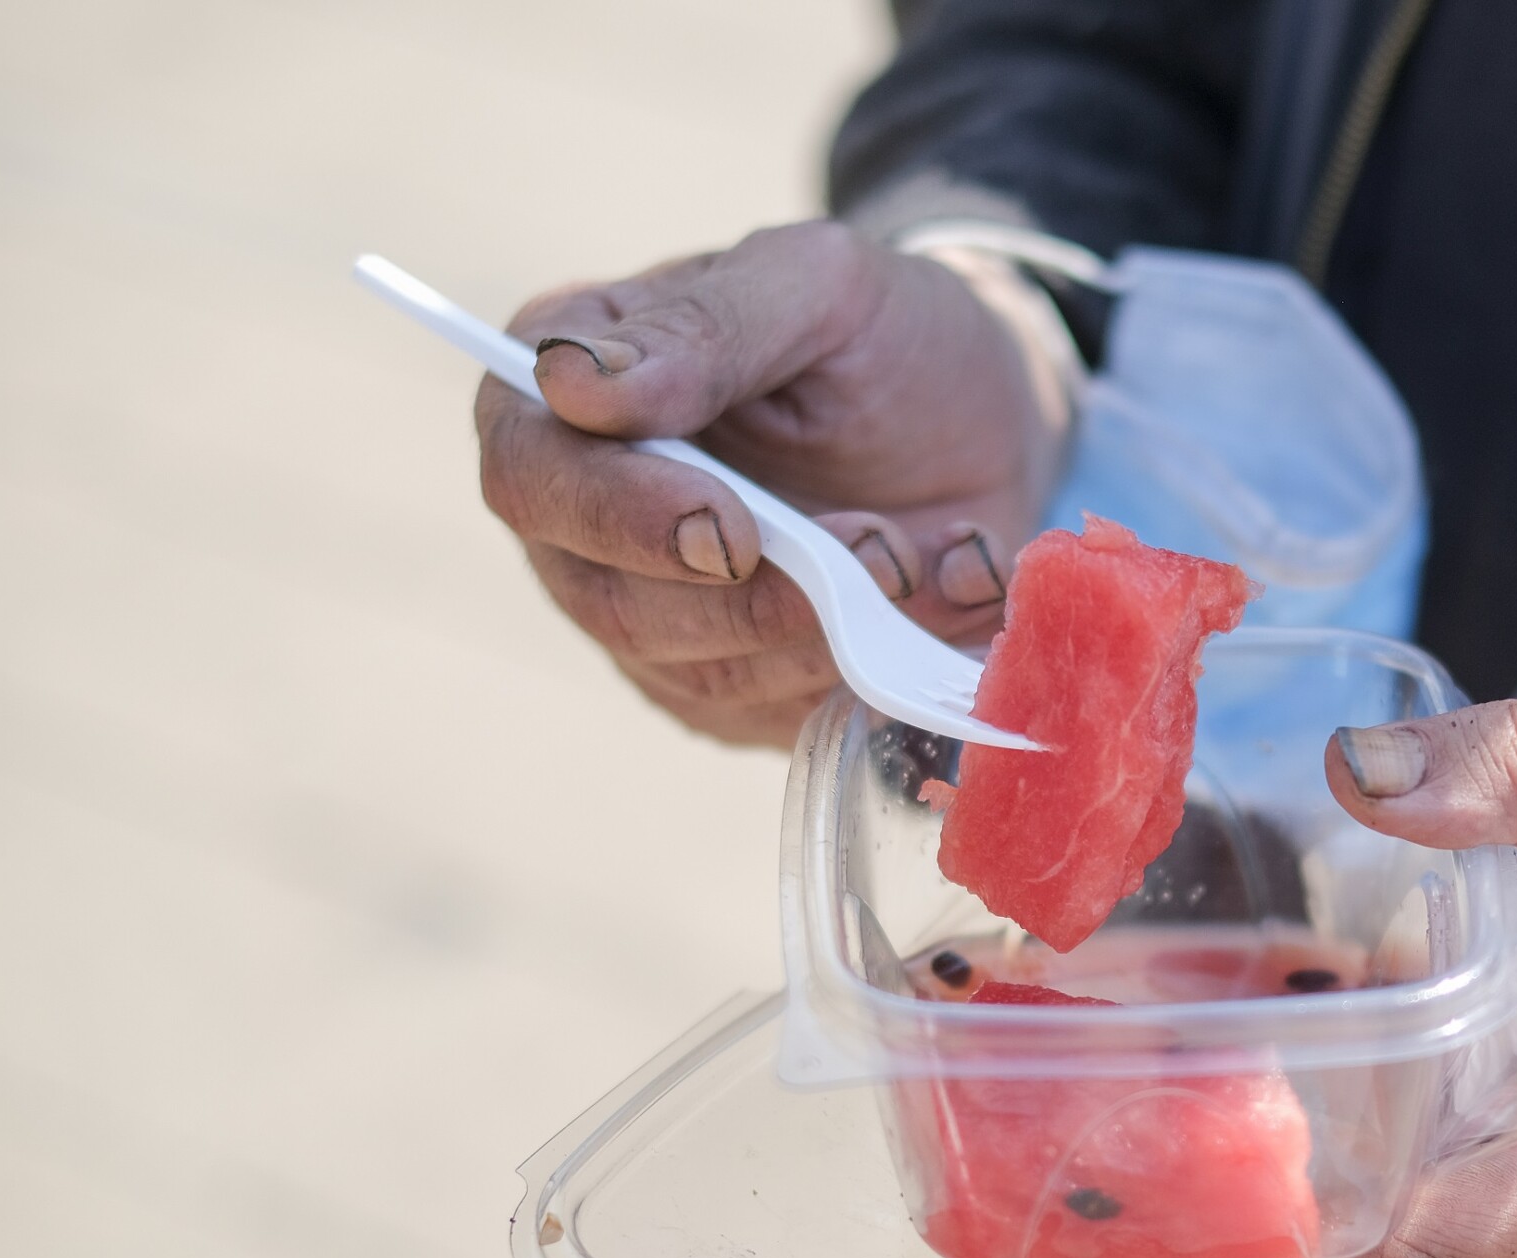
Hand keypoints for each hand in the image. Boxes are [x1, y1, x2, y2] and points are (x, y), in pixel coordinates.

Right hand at [477, 221, 1073, 747]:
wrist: (983, 417)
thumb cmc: (881, 334)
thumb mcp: (818, 285)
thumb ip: (706, 327)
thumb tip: (573, 384)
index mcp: (564, 400)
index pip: (533, 478)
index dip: (622, 518)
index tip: (730, 528)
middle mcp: (588, 525)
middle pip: (612, 603)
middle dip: (755, 597)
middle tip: (881, 551)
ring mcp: (657, 621)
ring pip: (708, 673)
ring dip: (833, 631)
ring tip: (929, 554)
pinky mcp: (739, 691)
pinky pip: (790, 713)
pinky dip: (884, 666)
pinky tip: (952, 594)